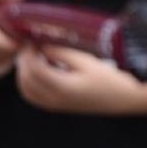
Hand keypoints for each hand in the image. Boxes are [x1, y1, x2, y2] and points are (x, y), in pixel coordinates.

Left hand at [14, 44, 141, 113]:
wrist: (122, 99)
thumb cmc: (109, 79)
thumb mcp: (87, 62)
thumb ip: (63, 54)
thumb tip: (44, 47)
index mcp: (62, 88)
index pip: (35, 69)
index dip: (30, 53)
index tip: (32, 40)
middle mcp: (54, 100)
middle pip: (26, 80)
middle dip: (24, 61)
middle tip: (30, 46)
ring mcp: (55, 106)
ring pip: (26, 91)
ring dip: (24, 73)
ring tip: (33, 57)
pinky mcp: (58, 107)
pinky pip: (34, 97)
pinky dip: (29, 84)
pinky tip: (39, 71)